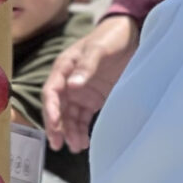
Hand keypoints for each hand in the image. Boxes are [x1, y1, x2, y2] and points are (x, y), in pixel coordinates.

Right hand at [42, 12, 135, 153]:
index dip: (51, 109)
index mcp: (63, 68)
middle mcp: (68, 83)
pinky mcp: (93, 99)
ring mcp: (80, 92)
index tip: (54, 124)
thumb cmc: (110, 37)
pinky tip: (84, 142)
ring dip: (70, 132)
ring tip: (77, 146)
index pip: (51, 92)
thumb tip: (73, 86)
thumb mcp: (98, 48)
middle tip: (58, 144)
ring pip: (69, 117)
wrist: (131, 35)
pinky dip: (81, 130)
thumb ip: (86, 66)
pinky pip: (83, 118)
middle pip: (57, 108)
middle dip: (56, 127)